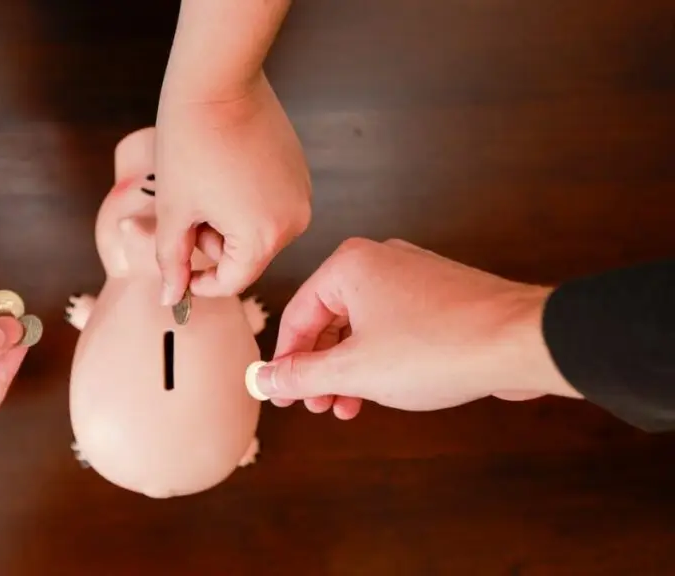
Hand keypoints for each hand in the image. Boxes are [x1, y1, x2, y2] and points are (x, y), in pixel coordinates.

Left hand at [154, 71, 310, 303]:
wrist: (217, 84)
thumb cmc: (190, 146)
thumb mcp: (174, 212)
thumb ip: (173, 261)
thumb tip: (172, 299)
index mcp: (264, 237)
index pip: (233, 282)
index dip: (200, 282)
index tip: (180, 270)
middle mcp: (294, 221)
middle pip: (247, 257)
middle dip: (213, 242)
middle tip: (189, 208)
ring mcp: (301, 194)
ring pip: (257, 231)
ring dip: (227, 222)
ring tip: (206, 186)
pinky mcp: (299, 171)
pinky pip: (269, 204)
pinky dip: (244, 200)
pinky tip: (225, 170)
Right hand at [254, 238, 581, 417]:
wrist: (519, 342)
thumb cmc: (440, 346)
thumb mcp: (354, 370)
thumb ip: (301, 374)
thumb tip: (265, 378)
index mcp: (349, 266)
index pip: (298, 316)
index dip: (286, 362)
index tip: (282, 394)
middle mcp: (379, 260)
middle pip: (329, 320)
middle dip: (321, 370)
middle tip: (318, 406)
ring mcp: (413, 276)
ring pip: (363, 327)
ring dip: (351, 371)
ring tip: (349, 407)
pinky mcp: (440, 297)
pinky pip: (395, 327)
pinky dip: (382, 359)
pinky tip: (386, 390)